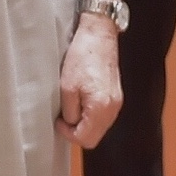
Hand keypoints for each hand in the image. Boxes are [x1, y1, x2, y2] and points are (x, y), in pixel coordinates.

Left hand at [57, 15, 122, 148]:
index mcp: (101, 107)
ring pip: (99, 128)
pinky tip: (82, 102)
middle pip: (95, 137)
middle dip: (77, 131)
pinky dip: (92, 115)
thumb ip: (69, 111)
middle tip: (64, 117)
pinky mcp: (116, 96)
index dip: (68, 134)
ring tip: (72, 107)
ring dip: (85, 124)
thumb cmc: (82, 56)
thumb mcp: (67, 87)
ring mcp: (117, 102)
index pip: (86, 139)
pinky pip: (104, 116)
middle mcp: (113, 108)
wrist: (99, 36)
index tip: (59, 121)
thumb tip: (71, 123)